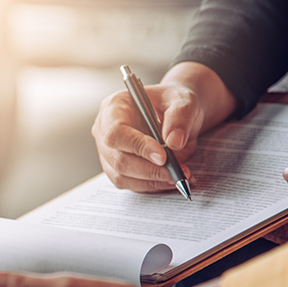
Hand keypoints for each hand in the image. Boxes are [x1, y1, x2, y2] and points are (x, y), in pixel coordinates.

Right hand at [91, 62, 236, 192]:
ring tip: (178, 176)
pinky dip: (153, 185)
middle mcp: (104, 131)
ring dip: (152, 181)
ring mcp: (109, 152)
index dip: (137, 146)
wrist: (176, 114)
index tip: (162, 156)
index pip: (116, 132)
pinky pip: (132, 184)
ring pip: (123, 177)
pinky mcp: (118, 169)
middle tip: (175, 172)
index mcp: (114, 107)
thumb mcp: (183, 101)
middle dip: (149, 170)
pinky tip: (172, 179)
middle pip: (118, 160)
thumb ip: (180, 117)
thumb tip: (173, 142)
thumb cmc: (173, 102)